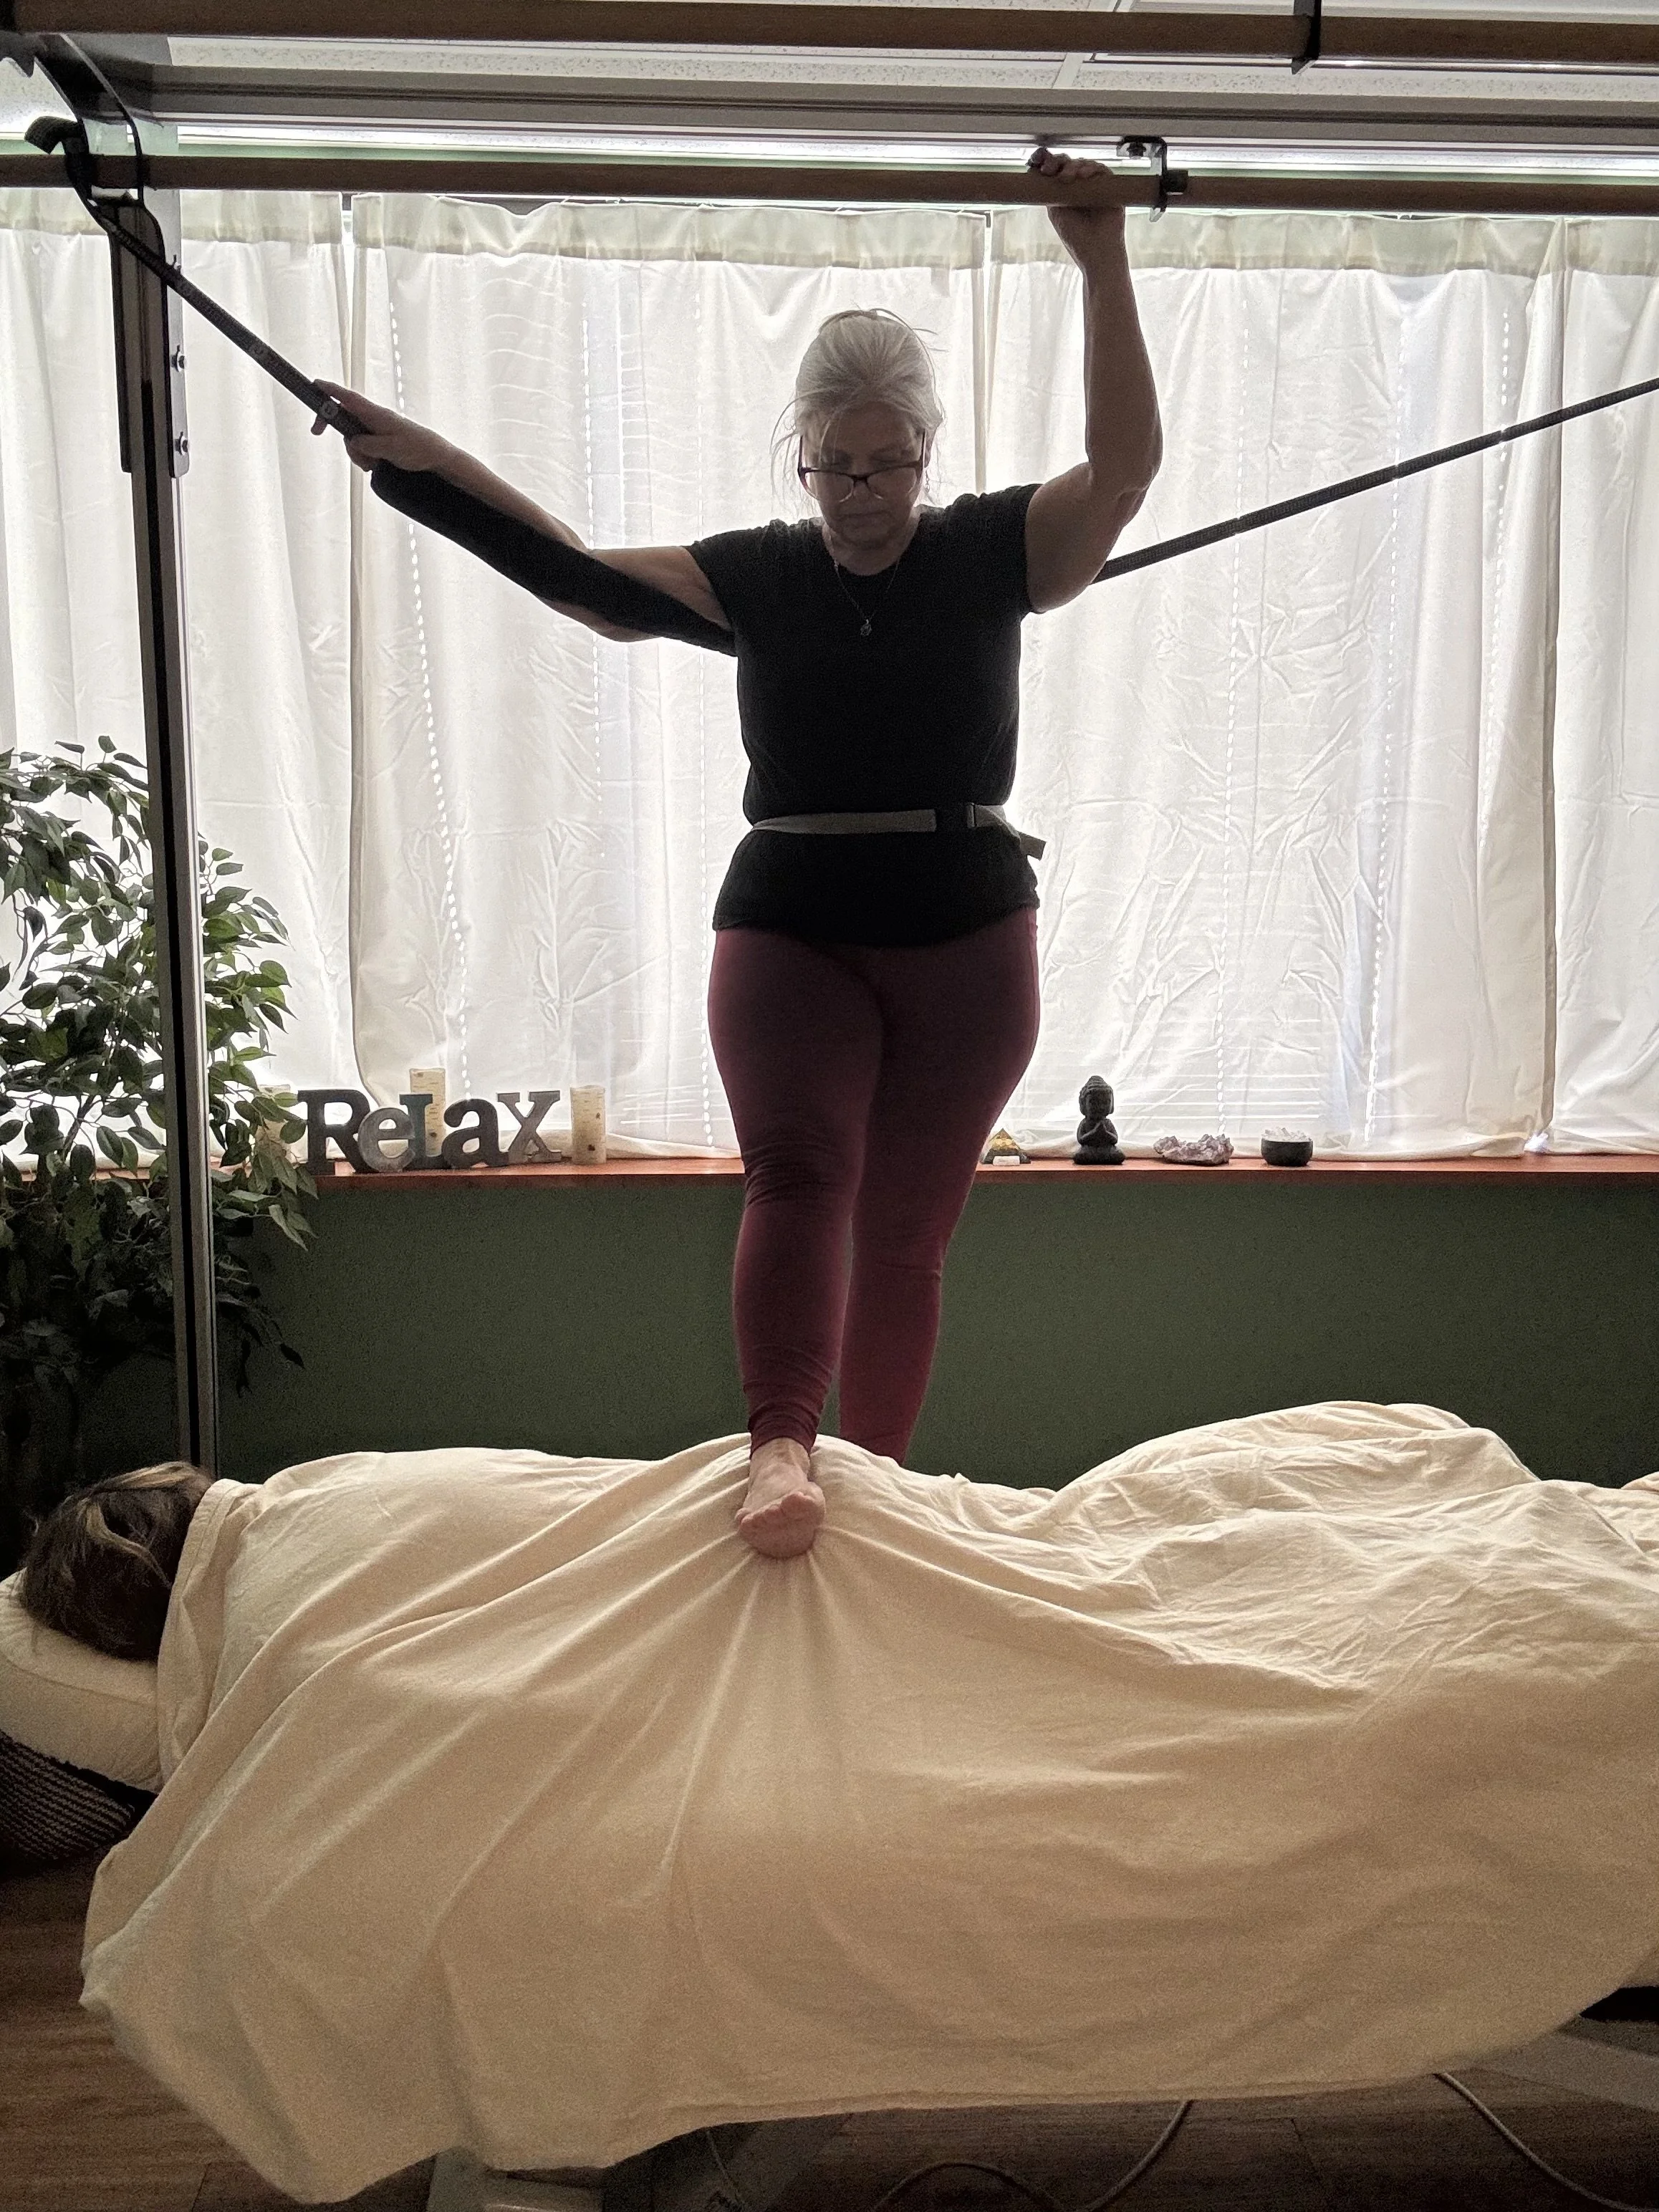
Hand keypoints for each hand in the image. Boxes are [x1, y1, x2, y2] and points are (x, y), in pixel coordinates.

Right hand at [309, 381, 449, 474]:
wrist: (435, 455)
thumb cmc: (417, 447)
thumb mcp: (390, 449)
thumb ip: (368, 444)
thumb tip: (353, 442)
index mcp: (375, 414)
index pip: (348, 398)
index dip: (330, 390)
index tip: (314, 385)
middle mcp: (373, 418)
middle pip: (343, 419)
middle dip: (336, 432)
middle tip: (316, 433)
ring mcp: (375, 429)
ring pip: (353, 438)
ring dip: (356, 453)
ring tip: (372, 464)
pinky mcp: (379, 440)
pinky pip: (363, 447)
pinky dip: (364, 457)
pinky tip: (375, 465)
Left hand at [1027, 148, 1125, 266]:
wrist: (1096, 251)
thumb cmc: (1075, 236)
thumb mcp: (1055, 209)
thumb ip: (1049, 189)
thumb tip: (1038, 168)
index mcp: (1066, 190)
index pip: (1059, 168)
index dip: (1051, 163)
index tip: (1043, 167)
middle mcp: (1081, 185)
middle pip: (1071, 162)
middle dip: (1061, 163)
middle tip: (1054, 173)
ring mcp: (1096, 185)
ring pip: (1085, 164)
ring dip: (1074, 167)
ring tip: (1068, 178)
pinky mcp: (1110, 187)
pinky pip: (1102, 170)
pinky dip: (1092, 169)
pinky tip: (1084, 176)